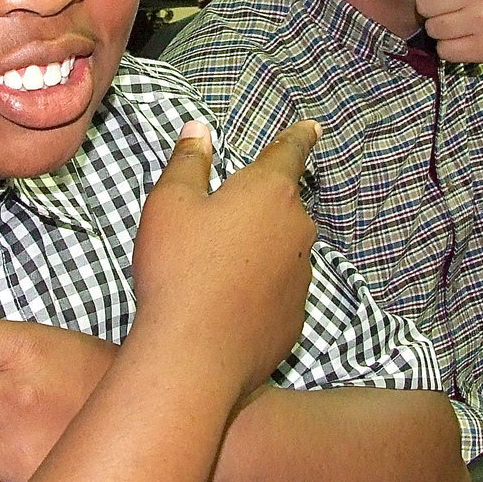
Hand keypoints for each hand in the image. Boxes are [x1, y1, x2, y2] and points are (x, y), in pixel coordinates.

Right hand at [131, 119, 320, 398]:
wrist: (195, 354)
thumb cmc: (179, 268)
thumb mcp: (170, 203)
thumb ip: (188, 162)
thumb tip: (200, 130)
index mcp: (269, 192)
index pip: (289, 153)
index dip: (298, 138)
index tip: (312, 128)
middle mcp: (297, 230)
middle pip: (282, 207)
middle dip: (259, 209)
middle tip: (221, 222)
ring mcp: (302, 277)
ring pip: (282, 252)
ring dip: (258, 253)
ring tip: (214, 271)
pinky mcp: (295, 318)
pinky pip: (277, 293)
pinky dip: (258, 292)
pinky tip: (226, 305)